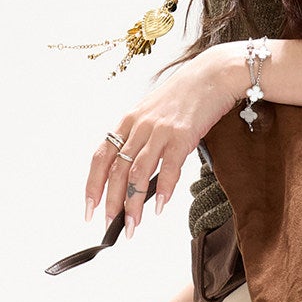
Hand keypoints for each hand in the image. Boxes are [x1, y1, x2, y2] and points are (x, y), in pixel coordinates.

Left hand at [85, 43, 243, 239]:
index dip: (93, 185)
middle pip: (117, 170)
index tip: (90, 209)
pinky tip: (159, 207)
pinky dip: (163, 190)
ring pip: (138, 173)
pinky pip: (168, 168)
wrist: (212, 75)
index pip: (101, 157)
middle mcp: (139, 127)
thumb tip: (134, 173)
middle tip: (110, 226)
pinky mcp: (182, 136)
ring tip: (132, 225)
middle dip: (112, 202)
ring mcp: (159, 131)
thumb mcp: (152, 114)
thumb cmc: (184, 97)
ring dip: (133, 203)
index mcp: (127, 122)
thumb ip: (140, 139)